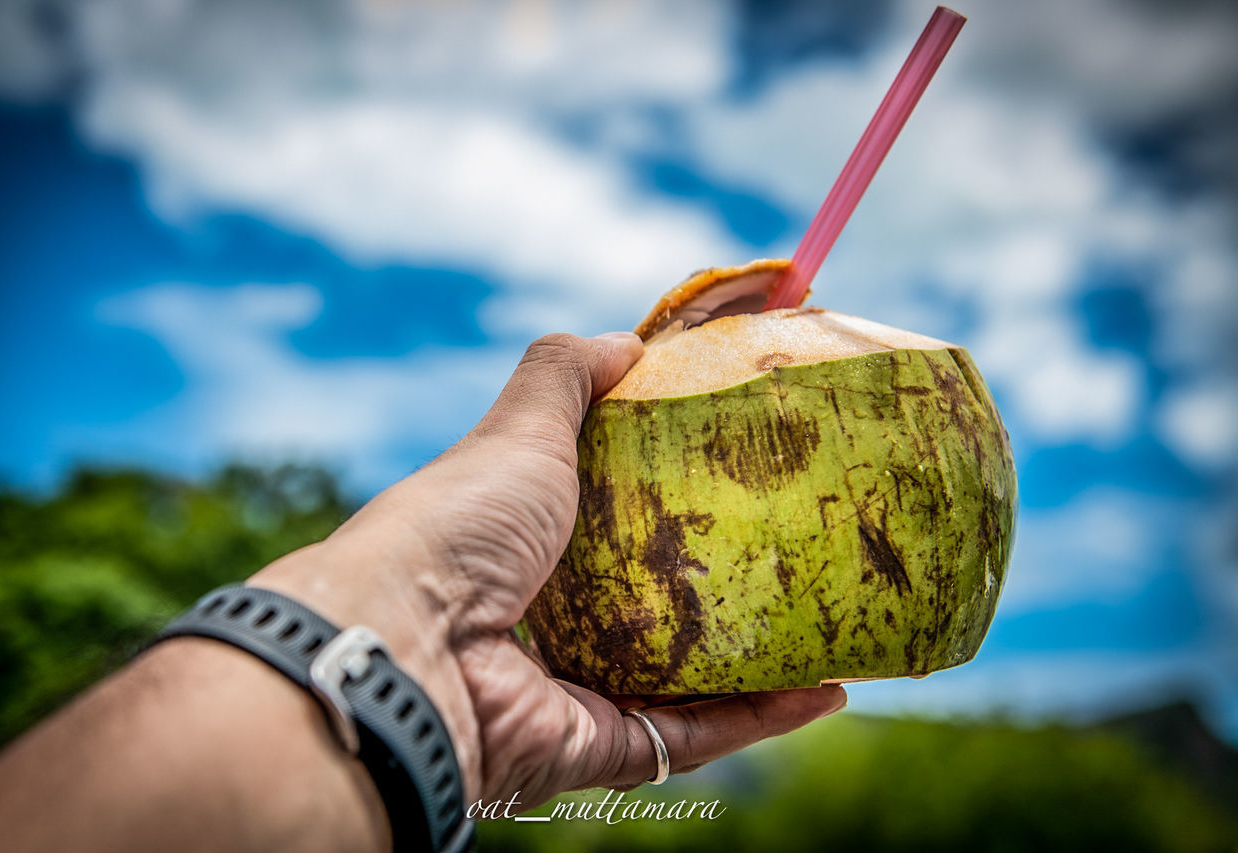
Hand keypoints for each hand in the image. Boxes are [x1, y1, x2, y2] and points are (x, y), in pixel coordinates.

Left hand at [255, 332, 846, 808]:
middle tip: (804, 550)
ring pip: (688, 677)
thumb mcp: (520, 428)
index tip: (750, 469)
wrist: (409, 645)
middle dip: (730, 581)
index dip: (682, 497)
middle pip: (659, 601)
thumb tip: (629, 342)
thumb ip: (566, 374)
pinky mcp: (600, 745)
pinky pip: (696, 734)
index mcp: (533, 543)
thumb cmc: (459, 524)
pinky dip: (762, 718)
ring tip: (833, 624)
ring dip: (763, 656)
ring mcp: (578, 687)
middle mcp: (554, 619)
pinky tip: (826, 690)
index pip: (620, 521)